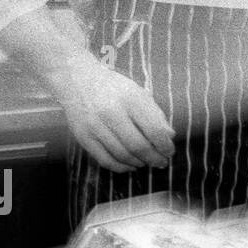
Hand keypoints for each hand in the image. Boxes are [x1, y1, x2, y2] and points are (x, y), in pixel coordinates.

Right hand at [54, 61, 174, 172]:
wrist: (78, 81)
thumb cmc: (114, 88)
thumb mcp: (139, 93)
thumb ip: (156, 114)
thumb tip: (169, 136)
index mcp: (131, 99)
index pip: (154, 129)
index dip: (165, 145)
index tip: (170, 151)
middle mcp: (112, 113)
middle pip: (138, 145)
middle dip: (154, 158)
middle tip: (161, 162)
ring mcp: (95, 126)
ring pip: (122, 155)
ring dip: (139, 163)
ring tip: (147, 163)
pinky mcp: (83, 137)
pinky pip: (104, 159)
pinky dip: (120, 167)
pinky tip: (130, 166)